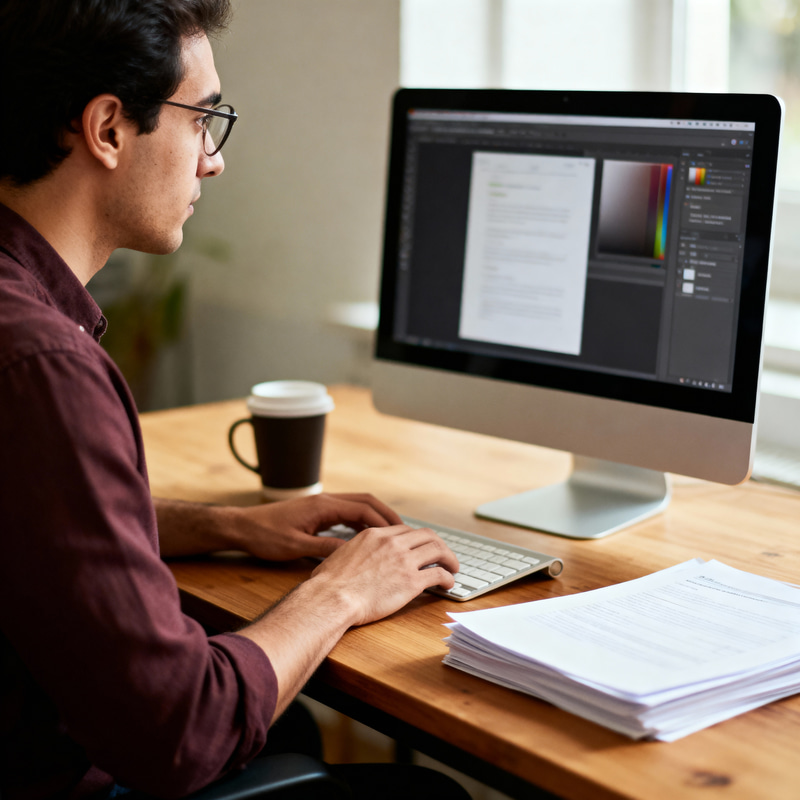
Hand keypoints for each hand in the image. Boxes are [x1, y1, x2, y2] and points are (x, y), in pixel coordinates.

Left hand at [229, 492, 402, 560]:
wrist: (242, 527)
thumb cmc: (265, 536)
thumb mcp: (296, 547)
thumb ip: (325, 549)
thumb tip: (353, 554)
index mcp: (323, 506)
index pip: (363, 508)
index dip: (384, 521)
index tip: (402, 534)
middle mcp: (326, 500)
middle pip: (366, 501)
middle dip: (387, 515)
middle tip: (406, 531)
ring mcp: (322, 504)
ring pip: (357, 505)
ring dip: (376, 517)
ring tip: (393, 535)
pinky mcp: (317, 512)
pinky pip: (346, 512)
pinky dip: (361, 521)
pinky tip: (368, 536)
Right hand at [308, 523, 459, 625]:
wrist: (332, 599)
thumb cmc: (328, 584)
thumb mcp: (339, 555)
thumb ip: (351, 552)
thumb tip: (344, 557)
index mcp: (375, 535)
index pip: (406, 530)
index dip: (418, 540)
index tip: (422, 548)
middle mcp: (392, 543)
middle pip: (427, 536)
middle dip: (439, 545)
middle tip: (444, 555)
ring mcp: (403, 561)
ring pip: (438, 550)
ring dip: (449, 558)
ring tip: (453, 568)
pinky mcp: (411, 582)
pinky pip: (438, 574)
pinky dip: (447, 578)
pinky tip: (448, 584)